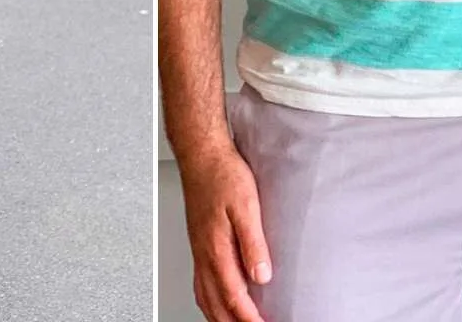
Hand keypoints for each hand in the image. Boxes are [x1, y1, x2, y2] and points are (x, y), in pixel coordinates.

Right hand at [179, 144, 272, 321]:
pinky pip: (200, 284)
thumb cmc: (223, 175)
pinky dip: (209, 302)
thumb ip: (253, 243)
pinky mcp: (199, 245)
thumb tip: (262, 275)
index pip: (234, 297)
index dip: (250, 319)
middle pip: (217, 305)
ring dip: (220, 317)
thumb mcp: (246, 206)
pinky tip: (216, 301)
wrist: (201, 156)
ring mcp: (199, 251)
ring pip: (206, 298)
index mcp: (217, 249)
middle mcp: (205, 255)